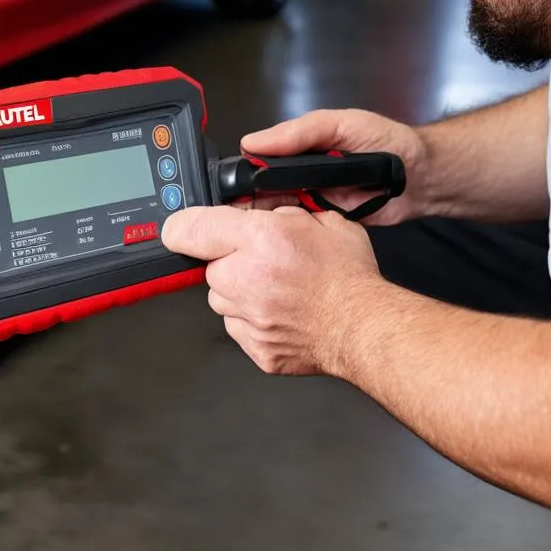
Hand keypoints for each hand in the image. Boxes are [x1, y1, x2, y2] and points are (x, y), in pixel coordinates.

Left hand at [161, 204, 383, 375]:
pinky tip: (280, 311)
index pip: (190, 228)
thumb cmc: (350, 277)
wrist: (367, 328)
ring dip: (239, 291)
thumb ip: (280, 209)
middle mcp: (248, 278)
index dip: (184, 226)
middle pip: (209, 265)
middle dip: (229, 260)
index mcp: (262, 239)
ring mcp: (249, 316)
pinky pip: (236, 326)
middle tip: (264, 261)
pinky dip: (251, 319)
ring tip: (277, 289)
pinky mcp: (254, 346)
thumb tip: (255, 204)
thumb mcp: (321, 220)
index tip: (183, 229)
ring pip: (220, 298)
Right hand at [239, 109, 430, 225]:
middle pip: (262, 192)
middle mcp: (299, 176)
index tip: (233, 185)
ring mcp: (312, 201)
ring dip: (270, 219)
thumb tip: (252, 143)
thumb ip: (300, 132)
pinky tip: (284, 236)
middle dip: (252, 202)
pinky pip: (302, 230)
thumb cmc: (386, 142)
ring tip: (262, 226)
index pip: (257, 163)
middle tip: (245, 212)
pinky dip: (293, 233)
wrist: (422, 178)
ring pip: (278, 213)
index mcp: (296, 149)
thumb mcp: (341, 125)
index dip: (245, 174)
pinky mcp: (326, 225)